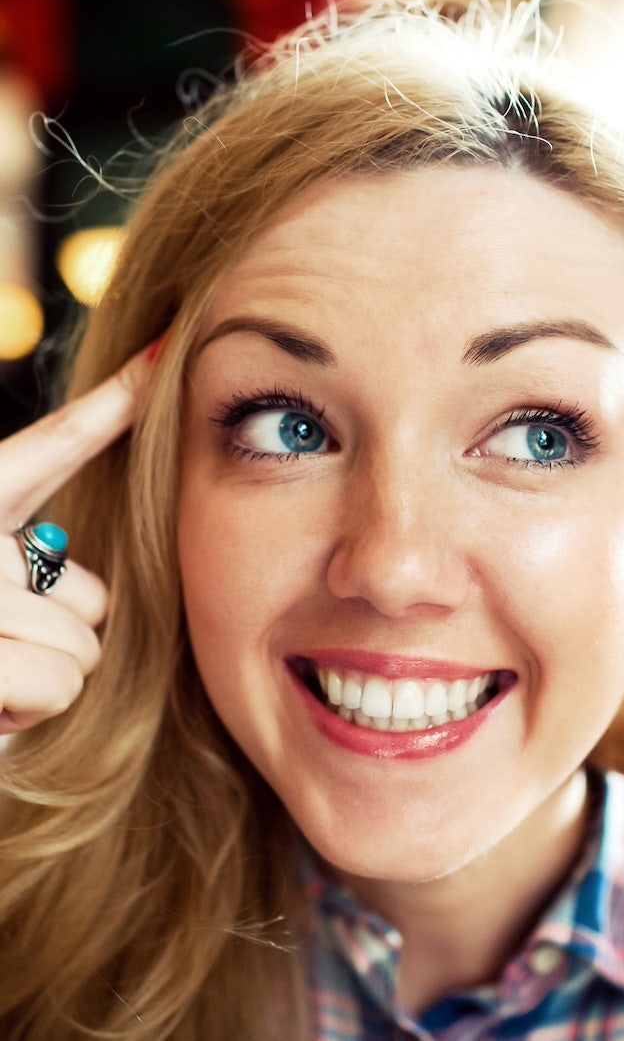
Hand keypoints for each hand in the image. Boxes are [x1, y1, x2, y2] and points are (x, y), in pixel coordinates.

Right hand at [0, 346, 153, 732]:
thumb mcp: (1, 582)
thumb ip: (32, 564)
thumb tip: (91, 563)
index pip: (52, 446)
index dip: (113, 401)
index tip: (163, 351)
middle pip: (93, 597)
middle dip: (53, 641)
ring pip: (82, 650)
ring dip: (40, 682)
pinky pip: (57, 686)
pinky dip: (22, 715)